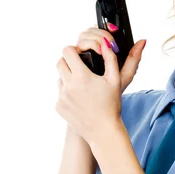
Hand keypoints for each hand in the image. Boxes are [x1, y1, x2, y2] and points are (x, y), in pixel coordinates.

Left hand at [56, 22, 146, 146]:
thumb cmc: (112, 105)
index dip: (74, 50)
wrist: (103, 131)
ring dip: (68, 77)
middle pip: (60, 61)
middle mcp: (68, 85)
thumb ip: (112, 58)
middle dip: (69, 61)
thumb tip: (109, 42)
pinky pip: (60, 92)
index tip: (80, 54)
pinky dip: (68, 92)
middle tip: (80, 67)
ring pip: (59, 77)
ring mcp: (61, 97)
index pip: (68, 51)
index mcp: (82, 76)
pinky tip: (80, 98)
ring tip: (83, 85)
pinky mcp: (59, 106)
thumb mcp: (115, 80)